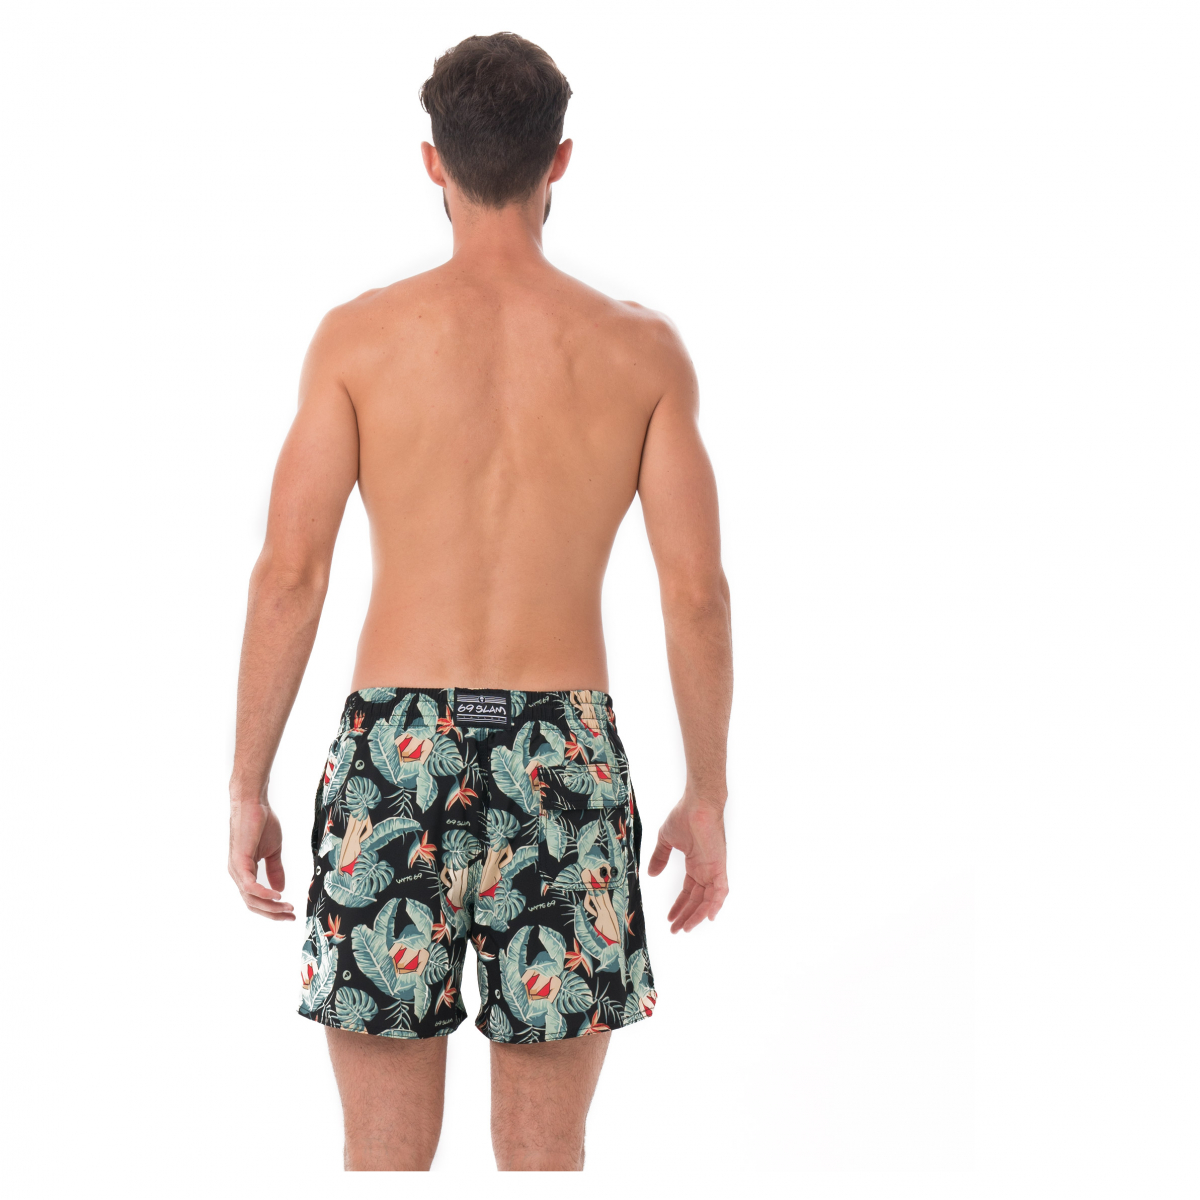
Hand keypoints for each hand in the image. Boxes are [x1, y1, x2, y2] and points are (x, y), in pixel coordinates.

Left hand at [228, 796, 294, 920]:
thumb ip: (275, 870)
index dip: (273, 909)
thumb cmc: (262, 823)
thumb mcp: (273, 851)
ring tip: (288, 906)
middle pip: (252, 904)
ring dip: (270, 906)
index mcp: (245, 872)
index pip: (256, 899)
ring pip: (251, 898)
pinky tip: (277, 896)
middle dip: (273, 913)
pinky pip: (249, 886)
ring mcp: (237, 870)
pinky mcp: (239, 862)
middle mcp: (238, 875)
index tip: (291, 913)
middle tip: (291, 915)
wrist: (253, 803)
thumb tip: (280, 890)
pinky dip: (263, 893)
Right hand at [647, 796, 728, 932]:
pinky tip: (709, 917)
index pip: (689, 891)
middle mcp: (706, 869)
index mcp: (695, 864)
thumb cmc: (683, 816)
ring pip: (708, 900)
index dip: (679, 905)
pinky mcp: (718, 866)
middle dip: (686, 916)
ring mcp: (713, 868)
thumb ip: (660, 858)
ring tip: (685, 928)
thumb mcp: (666, 840)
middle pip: (697, 900)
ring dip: (697, 915)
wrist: (697, 804)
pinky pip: (720, 891)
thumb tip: (651, 874)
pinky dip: (716, 904)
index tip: (670, 918)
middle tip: (675, 930)